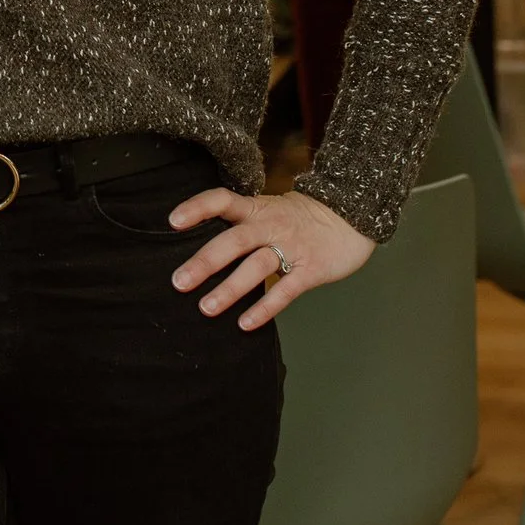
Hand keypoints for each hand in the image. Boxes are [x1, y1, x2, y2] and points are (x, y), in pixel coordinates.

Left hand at [168, 188, 373, 329]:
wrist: (351, 216)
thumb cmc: (300, 217)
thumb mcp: (268, 210)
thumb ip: (240, 225)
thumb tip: (202, 248)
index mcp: (256, 209)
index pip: (222, 200)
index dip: (197, 208)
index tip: (173, 221)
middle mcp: (270, 226)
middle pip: (234, 241)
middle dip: (205, 262)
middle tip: (179, 282)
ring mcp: (291, 247)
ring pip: (257, 267)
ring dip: (230, 289)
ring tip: (206, 308)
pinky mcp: (311, 270)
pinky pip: (285, 291)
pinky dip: (265, 308)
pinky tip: (245, 323)